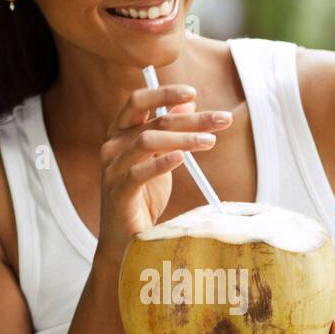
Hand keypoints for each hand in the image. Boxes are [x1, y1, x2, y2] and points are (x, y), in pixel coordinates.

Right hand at [94, 85, 232, 266]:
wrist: (127, 240)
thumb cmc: (144, 197)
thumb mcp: (160, 159)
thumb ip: (170, 129)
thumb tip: (189, 102)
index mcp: (119, 132)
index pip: (138, 101)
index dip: (164, 93)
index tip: (193, 92)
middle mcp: (112, 146)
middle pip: (153, 121)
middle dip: (191, 118)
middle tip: (223, 119)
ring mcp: (112, 169)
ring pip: (147, 142)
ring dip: (183, 139)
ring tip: (210, 141)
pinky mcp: (117, 193)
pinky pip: (139, 173)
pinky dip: (161, 163)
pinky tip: (181, 158)